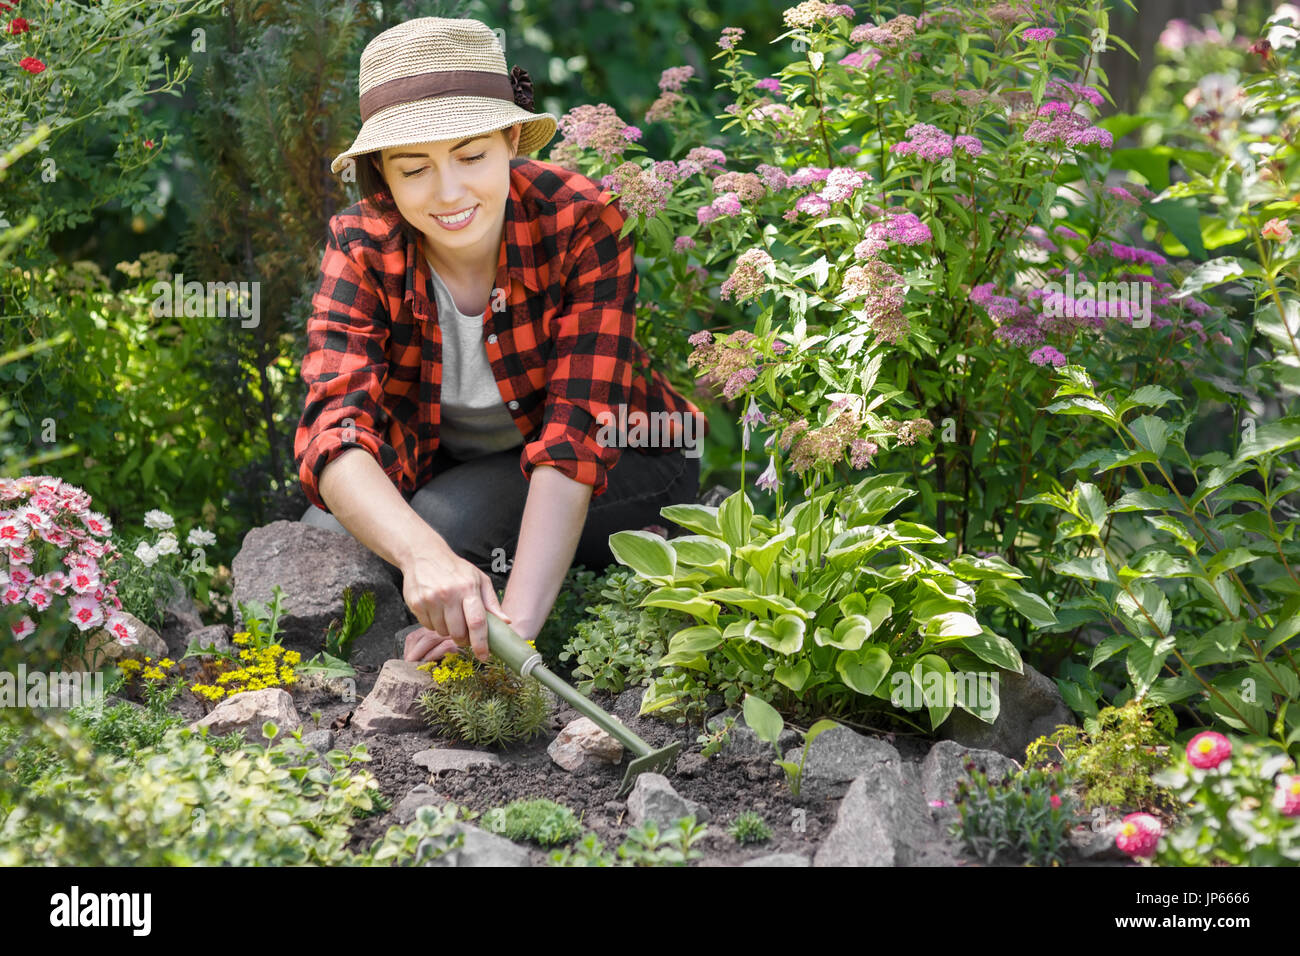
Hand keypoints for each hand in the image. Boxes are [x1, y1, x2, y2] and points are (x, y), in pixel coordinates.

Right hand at [399, 538, 509, 661]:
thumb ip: (492, 603)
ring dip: (448, 630)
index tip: (483, 656)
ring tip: (449, 614)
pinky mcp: (416, 603)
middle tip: (465, 633)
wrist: (424, 555)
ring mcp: (431, 599)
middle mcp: (449, 594)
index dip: (481, 643)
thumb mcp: (479, 579)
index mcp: (468, 588)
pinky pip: (428, 626)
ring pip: (442, 632)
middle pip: (458, 632)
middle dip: (464, 639)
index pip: (477, 622)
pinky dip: (434, 624)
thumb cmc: (455, 569)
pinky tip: (436, 609)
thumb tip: (506, 622)